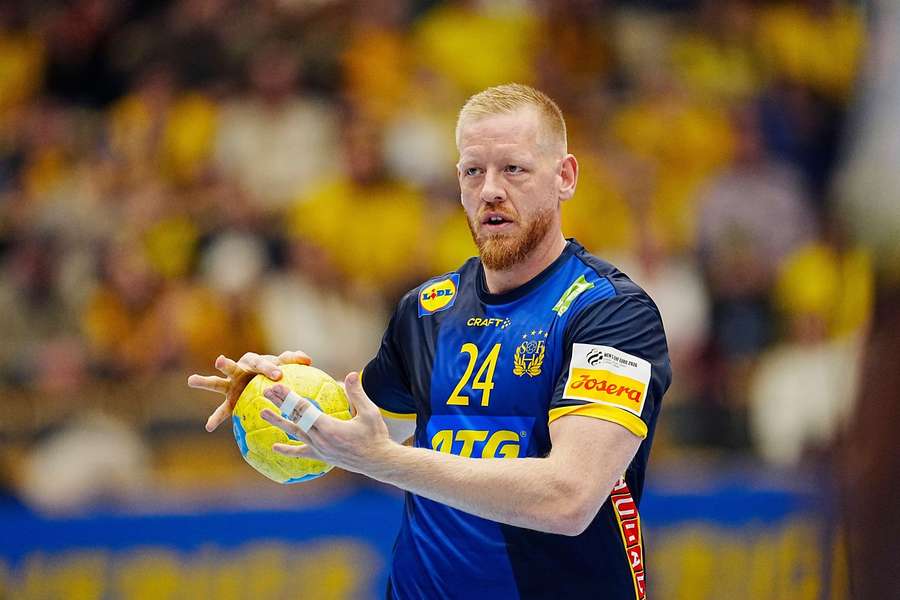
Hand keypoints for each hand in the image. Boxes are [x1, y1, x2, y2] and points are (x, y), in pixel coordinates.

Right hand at [187, 350, 311, 431]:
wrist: (268, 383)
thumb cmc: (278, 372)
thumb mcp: (286, 367)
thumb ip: (294, 361)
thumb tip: (308, 359)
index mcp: (255, 362)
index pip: (261, 363)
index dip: (268, 369)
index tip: (277, 375)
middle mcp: (240, 372)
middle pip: (232, 367)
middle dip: (226, 364)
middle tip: (220, 361)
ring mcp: (231, 386)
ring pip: (217, 383)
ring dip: (205, 382)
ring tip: (191, 380)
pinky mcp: (230, 401)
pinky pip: (221, 411)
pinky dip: (214, 419)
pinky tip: (208, 428)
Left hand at [259, 372, 394, 474]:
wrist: (378, 462)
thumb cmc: (376, 436)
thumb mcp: (369, 413)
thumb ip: (357, 394)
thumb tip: (350, 374)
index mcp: (329, 428)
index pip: (304, 409)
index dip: (289, 397)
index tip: (277, 387)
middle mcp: (320, 440)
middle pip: (295, 418)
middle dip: (280, 404)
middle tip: (266, 392)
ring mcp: (319, 449)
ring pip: (294, 433)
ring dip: (278, 422)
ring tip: (262, 413)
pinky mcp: (322, 457)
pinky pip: (301, 453)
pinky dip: (288, 450)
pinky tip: (275, 447)